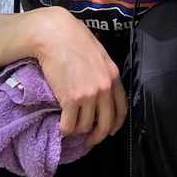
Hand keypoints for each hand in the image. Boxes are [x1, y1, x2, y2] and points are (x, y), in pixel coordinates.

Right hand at [32, 6, 127, 147]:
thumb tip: (100, 89)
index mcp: (113, 76)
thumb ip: (103, 72)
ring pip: (85, 126)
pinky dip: (65, 129)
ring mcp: (88, 95)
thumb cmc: (73, 39)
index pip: (121, 109)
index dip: (115, 124)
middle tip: (89, 140)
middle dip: (97, 136)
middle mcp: (104, 88)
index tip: (108, 131)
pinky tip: (61, 126)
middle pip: (105, 124)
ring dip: (77, 130)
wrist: (54, 35)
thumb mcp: (98, 54)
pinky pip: (69, 125)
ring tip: (70, 126)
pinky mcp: (71, 100)